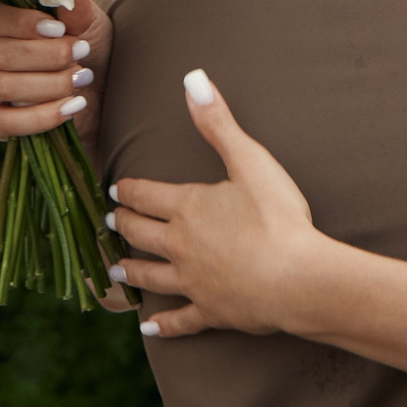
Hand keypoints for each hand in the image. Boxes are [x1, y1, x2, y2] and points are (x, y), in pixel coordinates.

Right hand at [0, 0, 108, 142]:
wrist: (93, 94)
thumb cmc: (82, 50)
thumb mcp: (87, 26)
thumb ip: (76, 12)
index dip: (21, 23)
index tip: (59, 30)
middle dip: (47, 56)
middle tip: (81, 53)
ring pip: (3, 86)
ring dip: (49, 85)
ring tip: (81, 80)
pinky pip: (3, 122)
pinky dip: (40, 117)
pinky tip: (69, 109)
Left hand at [106, 69, 334, 338]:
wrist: (297, 277)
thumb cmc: (277, 216)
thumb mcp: (250, 160)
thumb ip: (218, 122)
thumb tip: (192, 78)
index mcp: (188, 207)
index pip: (145, 195)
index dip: (128, 190)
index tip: (115, 189)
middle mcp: (180, 246)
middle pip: (140, 234)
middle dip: (122, 225)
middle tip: (109, 221)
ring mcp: (193, 283)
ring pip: (150, 277)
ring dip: (130, 270)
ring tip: (115, 268)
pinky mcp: (211, 312)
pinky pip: (179, 321)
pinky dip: (163, 325)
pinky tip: (148, 328)